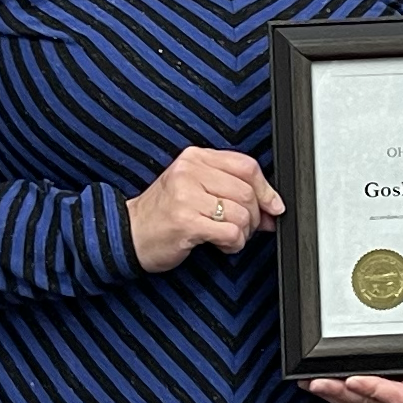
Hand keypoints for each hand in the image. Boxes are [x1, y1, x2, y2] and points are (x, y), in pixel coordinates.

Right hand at [127, 147, 284, 272]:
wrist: (129, 233)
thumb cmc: (164, 212)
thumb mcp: (194, 188)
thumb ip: (231, 190)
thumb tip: (272, 207)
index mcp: (194, 157)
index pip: (246, 166)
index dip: (266, 189)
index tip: (273, 206)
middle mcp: (189, 172)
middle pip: (247, 191)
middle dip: (254, 216)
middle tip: (244, 228)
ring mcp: (186, 196)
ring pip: (241, 214)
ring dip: (243, 233)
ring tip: (228, 237)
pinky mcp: (186, 222)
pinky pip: (230, 233)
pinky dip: (234, 244)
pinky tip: (221, 245)